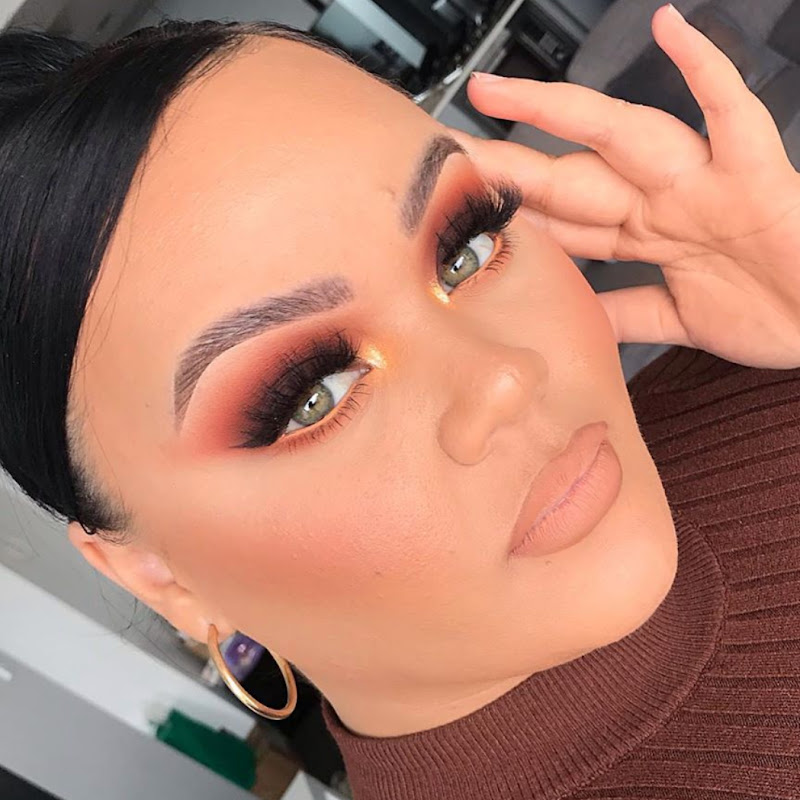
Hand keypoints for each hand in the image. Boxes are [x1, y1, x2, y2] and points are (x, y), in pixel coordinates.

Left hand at [452, 4, 799, 368]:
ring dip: (559, 113)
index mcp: (646, 234)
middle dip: (505, 163)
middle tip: (445, 148)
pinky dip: (706, 72)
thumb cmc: (769, 309)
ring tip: (499, 92)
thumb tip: (573, 316)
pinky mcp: (756, 175)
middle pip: (570, 175)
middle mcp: (663, 201)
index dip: (508, 210)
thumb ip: (622, 310)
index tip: (458, 204)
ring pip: (623, 137)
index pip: (562, 220)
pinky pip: (732, 114)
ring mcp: (704, 184)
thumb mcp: (678, 319)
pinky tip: (671, 30)